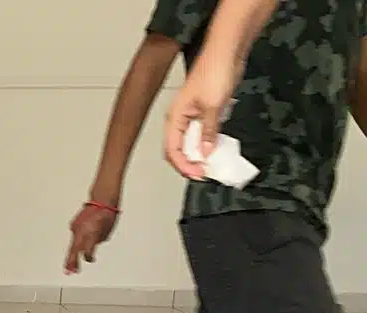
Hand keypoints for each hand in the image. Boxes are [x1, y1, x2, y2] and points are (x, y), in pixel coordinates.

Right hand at [65, 203, 118, 273]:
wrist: (102, 201)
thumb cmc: (107, 215)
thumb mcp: (106, 232)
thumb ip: (96, 241)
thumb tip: (90, 247)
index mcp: (91, 235)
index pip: (87, 252)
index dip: (89, 257)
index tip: (91, 259)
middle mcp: (81, 232)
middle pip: (74, 251)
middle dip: (71, 263)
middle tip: (69, 272)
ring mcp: (76, 228)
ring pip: (73, 244)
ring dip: (72, 254)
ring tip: (69, 266)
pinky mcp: (73, 225)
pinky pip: (75, 235)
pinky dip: (77, 240)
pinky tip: (81, 240)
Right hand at [164, 65, 241, 179]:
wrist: (227, 51)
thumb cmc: (214, 71)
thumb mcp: (213, 107)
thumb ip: (208, 132)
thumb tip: (204, 153)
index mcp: (175, 117)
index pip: (173, 150)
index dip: (184, 165)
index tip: (198, 174)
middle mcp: (181, 118)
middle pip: (180, 148)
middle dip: (191, 162)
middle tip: (206, 172)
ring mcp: (194, 114)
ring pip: (192, 141)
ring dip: (201, 153)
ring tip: (213, 162)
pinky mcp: (206, 110)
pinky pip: (204, 132)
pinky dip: (210, 142)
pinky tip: (219, 147)